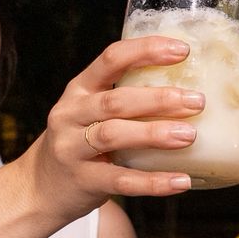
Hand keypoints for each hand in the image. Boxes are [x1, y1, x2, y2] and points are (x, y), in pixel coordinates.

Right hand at [26, 35, 204, 219]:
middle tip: (197, 101)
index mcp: (80, 88)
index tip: (182, 50)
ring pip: (113, 135)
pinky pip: (121, 180)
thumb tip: (190, 88)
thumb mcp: (93, 111)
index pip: (111, 59)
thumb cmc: (82, 142)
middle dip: (159, 99)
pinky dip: (153, 182)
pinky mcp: (82, 181)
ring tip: (190, 135)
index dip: (146, 51)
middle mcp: (72, 114)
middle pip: (115, 100)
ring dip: (154, 133)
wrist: (41, 187)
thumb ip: (128, 98)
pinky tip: (181, 180)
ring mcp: (72, 148)